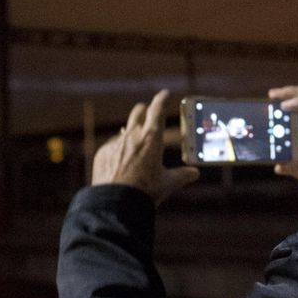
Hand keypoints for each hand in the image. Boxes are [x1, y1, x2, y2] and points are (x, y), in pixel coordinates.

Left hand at [91, 89, 199, 204]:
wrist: (115, 203)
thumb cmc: (144, 192)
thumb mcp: (167, 184)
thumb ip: (182, 176)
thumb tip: (195, 173)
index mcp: (152, 138)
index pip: (157, 109)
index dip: (161, 99)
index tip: (164, 94)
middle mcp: (133, 136)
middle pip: (138, 112)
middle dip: (145, 111)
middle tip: (148, 112)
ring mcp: (116, 144)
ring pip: (125, 129)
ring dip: (132, 131)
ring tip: (136, 139)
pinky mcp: (103, 153)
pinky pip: (113, 145)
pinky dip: (119, 149)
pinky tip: (121, 161)